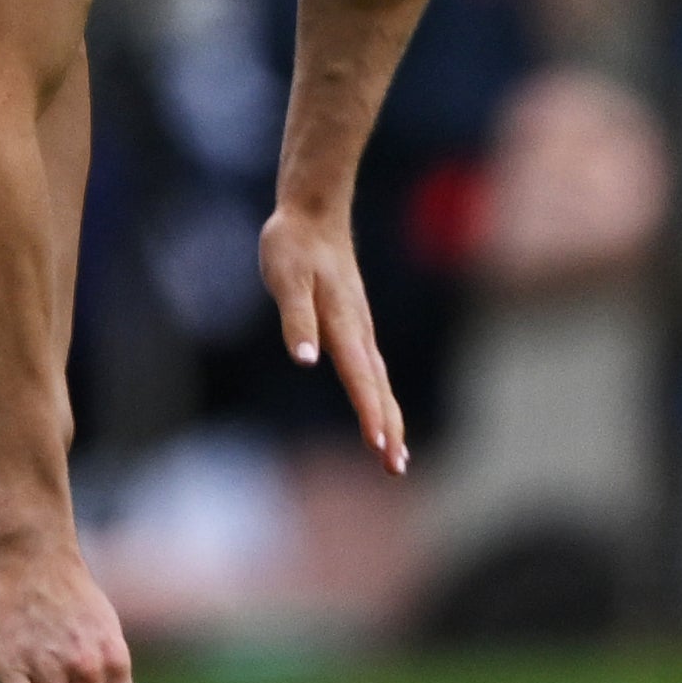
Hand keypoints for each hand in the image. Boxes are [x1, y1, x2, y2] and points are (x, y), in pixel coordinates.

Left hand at [261, 201, 409, 471]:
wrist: (313, 213)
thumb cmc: (293, 246)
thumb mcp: (286, 279)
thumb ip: (296, 320)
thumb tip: (307, 361)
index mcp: (343, 325)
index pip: (360, 378)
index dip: (369, 414)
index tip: (380, 447)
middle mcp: (359, 331)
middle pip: (378, 387)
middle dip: (388, 428)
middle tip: (395, 468)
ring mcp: (361, 329)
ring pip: (380, 381)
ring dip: (389, 417)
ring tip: (395, 455)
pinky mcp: (355, 326)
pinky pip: (373, 370)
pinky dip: (380, 397)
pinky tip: (380, 413)